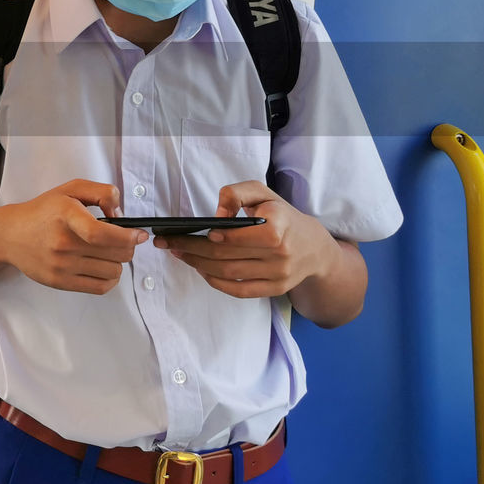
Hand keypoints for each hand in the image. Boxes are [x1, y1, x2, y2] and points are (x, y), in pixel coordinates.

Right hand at [0, 180, 142, 294]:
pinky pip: (100, 287)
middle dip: (127, 246)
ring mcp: (61, 265)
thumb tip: (121, 216)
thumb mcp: (70, 189)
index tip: (138, 235)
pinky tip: (103, 267)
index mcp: (66, 215)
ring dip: (118, 262)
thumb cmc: (43, 212)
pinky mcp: (60, 282)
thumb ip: (101, 193)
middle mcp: (63, 243)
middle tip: (122, 240)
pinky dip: (110, 279)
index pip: (101, 233)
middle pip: (115, 253)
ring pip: (113, 271)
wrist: (10, 235)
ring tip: (108, 252)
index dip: (127, 236)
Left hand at [155, 180, 337, 298]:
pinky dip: (215, 282)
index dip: (214, 236)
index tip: (191, 231)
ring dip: (198, 265)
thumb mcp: (263, 194)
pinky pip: (239, 290)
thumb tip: (216, 216)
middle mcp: (280, 252)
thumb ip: (237, 194)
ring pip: (228, 273)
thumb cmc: (282, 216)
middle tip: (168, 243)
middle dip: (192, 249)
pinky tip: (200, 270)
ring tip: (179, 254)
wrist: (314, 248)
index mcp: (279, 225)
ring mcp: (278, 275)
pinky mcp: (274, 289)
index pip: (239, 236)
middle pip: (226, 255)